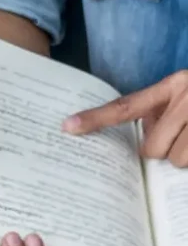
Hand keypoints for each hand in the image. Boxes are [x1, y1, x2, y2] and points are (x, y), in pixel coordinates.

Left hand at [63, 70, 187, 165]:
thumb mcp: (184, 95)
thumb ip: (157, 110)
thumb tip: (140, 140)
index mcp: (171, 86)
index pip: (125, 107)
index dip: (95, 118)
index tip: (68, 126)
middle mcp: (183, 100)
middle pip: (150, 147)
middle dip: (160, 149)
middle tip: (177, 138)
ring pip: (174, 159)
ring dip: (182, 157)